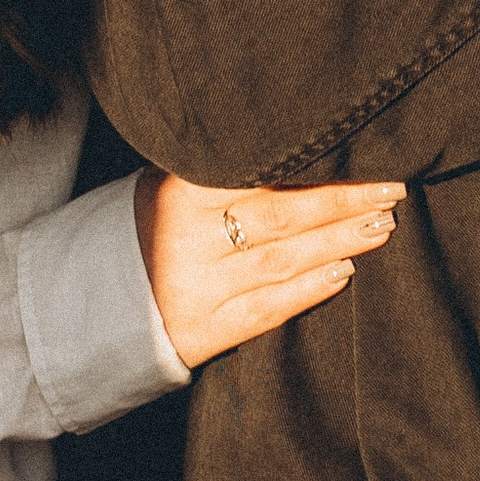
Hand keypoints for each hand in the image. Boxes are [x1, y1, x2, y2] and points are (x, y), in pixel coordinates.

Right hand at [135, 167, 402, 370]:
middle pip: (281, 216)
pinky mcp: (204, 330)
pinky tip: (344, 271)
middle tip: (391, 191)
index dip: (316, 168)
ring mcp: (198, 288)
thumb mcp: (164, 187)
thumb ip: (217, 174)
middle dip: (342, 203)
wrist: (88, 303)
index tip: (363, 154)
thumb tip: (295, 150)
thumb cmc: (143, 232)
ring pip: (282, 262)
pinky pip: (268, 309)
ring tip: (380, 226)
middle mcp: (189, 239)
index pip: (260, 175)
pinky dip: (310, 289)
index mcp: (180, 193)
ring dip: (339, 242)